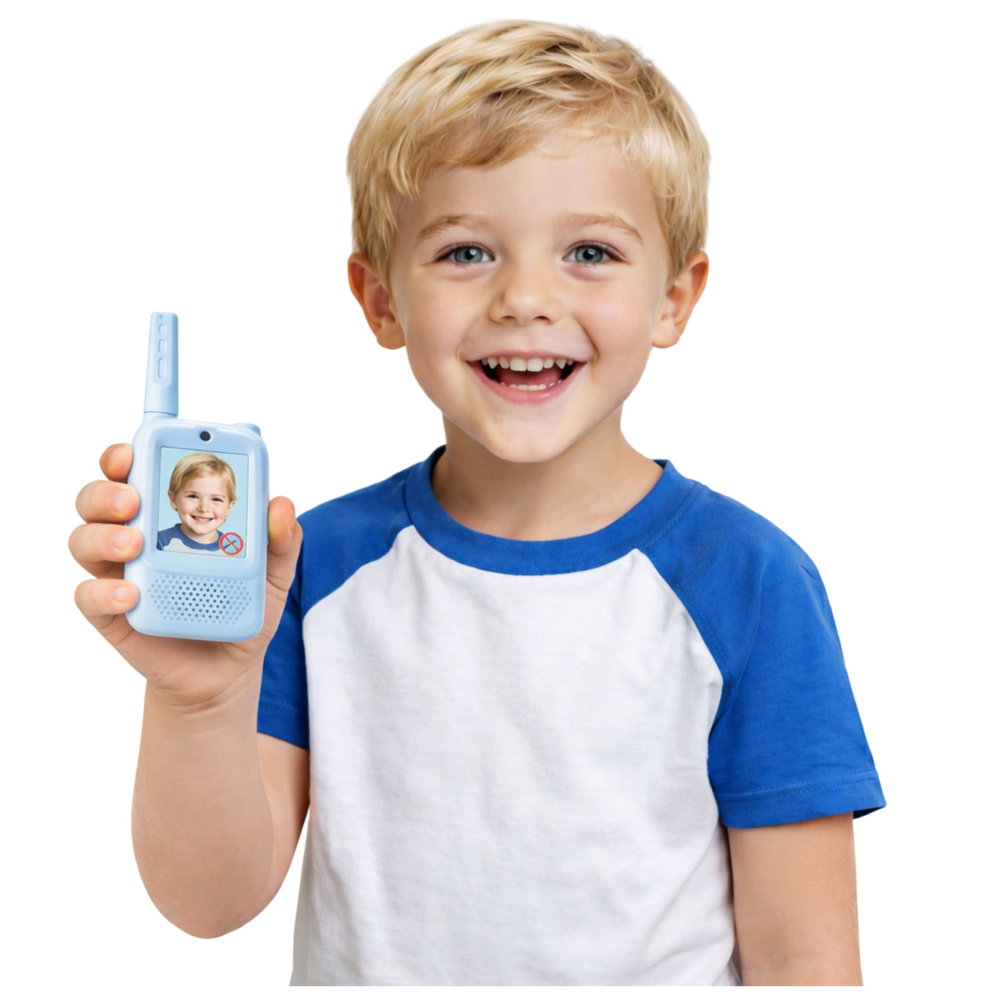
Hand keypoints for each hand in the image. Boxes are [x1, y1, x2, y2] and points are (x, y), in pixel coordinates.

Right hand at [70, 443, 301, 709]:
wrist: (227, 670)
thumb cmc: (243, 606)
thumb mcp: (274, 572)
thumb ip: (282, 539)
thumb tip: (282, 504)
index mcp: (168, 511)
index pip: (138, 470)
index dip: (127, 453)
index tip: (134, 448)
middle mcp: (135, 534)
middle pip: (98, 497)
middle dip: (108, 489)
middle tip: (134, 498)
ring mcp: (118, 572)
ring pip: (84, 538)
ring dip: (103, 534)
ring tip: (135, 543)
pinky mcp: (111, 613)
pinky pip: (89, 596)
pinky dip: (104, 590)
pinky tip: (129, 593)